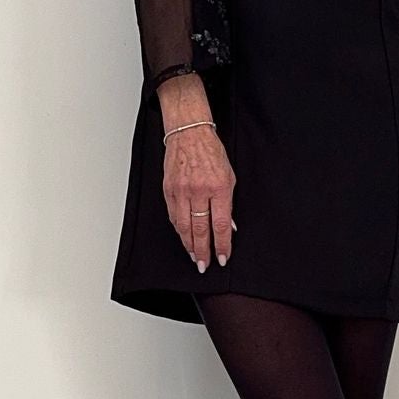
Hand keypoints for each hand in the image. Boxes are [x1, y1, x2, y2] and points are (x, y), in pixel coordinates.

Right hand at [163, 121, 235, 271]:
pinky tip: (183, 237)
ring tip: (194, 256)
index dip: (221, 245)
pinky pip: (173, 215)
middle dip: (203, 251)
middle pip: (200, 230)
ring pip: (184, 226)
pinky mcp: (169, 190)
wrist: (189, 133)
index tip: (222, 257)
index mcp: (218, 187)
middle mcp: (199, 190)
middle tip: (205, 265)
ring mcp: (181, 191)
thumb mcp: (229, 176)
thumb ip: (228, 203)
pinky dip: (179, 229)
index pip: (220, 225)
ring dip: (189, 245)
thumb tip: (228, 227)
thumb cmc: (211, 152)